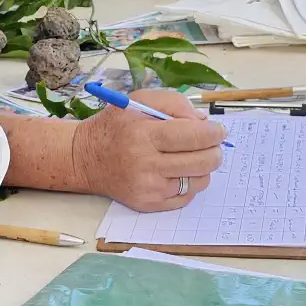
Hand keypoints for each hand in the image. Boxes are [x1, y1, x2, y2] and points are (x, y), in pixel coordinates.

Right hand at [71, 89, 224, 211]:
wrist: (85, 158)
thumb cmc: (115, 126)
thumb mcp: (140, 101)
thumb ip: (175, 104)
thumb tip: (204, 124)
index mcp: (144, 135)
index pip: (194, 136)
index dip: (214, 133)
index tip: (219, 130)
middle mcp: (147, 165)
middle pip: (202, 162)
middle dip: (215, 151)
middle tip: (212, 144)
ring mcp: (149, 188)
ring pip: (199, 181)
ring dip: (203, 167)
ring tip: (192, 156)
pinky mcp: (149, 204)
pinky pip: (186, 196)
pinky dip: (189, 182)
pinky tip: (177, 170)